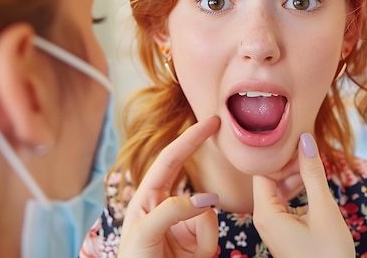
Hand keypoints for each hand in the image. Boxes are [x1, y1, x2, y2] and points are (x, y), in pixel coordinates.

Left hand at [117, 116, 220, 257]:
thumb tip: (208, 198)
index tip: (210, 122)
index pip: (171, 160)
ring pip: (209, 212)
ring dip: (201, 230)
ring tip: (182, 251)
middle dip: (203, 179)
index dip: (190, 139)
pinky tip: (192, 256)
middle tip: (221, 165)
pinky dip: (206, 243)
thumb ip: (174, 210)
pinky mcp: (200, 241)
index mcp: (148, 197)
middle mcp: (169, 207)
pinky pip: (213, 232)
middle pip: (195, 184)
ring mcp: (187, 224)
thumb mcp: (145, 231)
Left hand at [252, 133, 354, 257]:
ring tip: (317, 171)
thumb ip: (313, 173)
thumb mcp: (323, 209)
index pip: (262, 169)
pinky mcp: (282, 231)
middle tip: (313, 157)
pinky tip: (314, 189)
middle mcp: (263, 218)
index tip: (304, 148)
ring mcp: (272, 226)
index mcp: (265, 212)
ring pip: (277, 190)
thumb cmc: (328, 253)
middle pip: (268, 178)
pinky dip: (298, 192)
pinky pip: (284, 202)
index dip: (281, 156)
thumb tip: (306, 139)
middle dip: (290, 165)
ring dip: (296, 178)